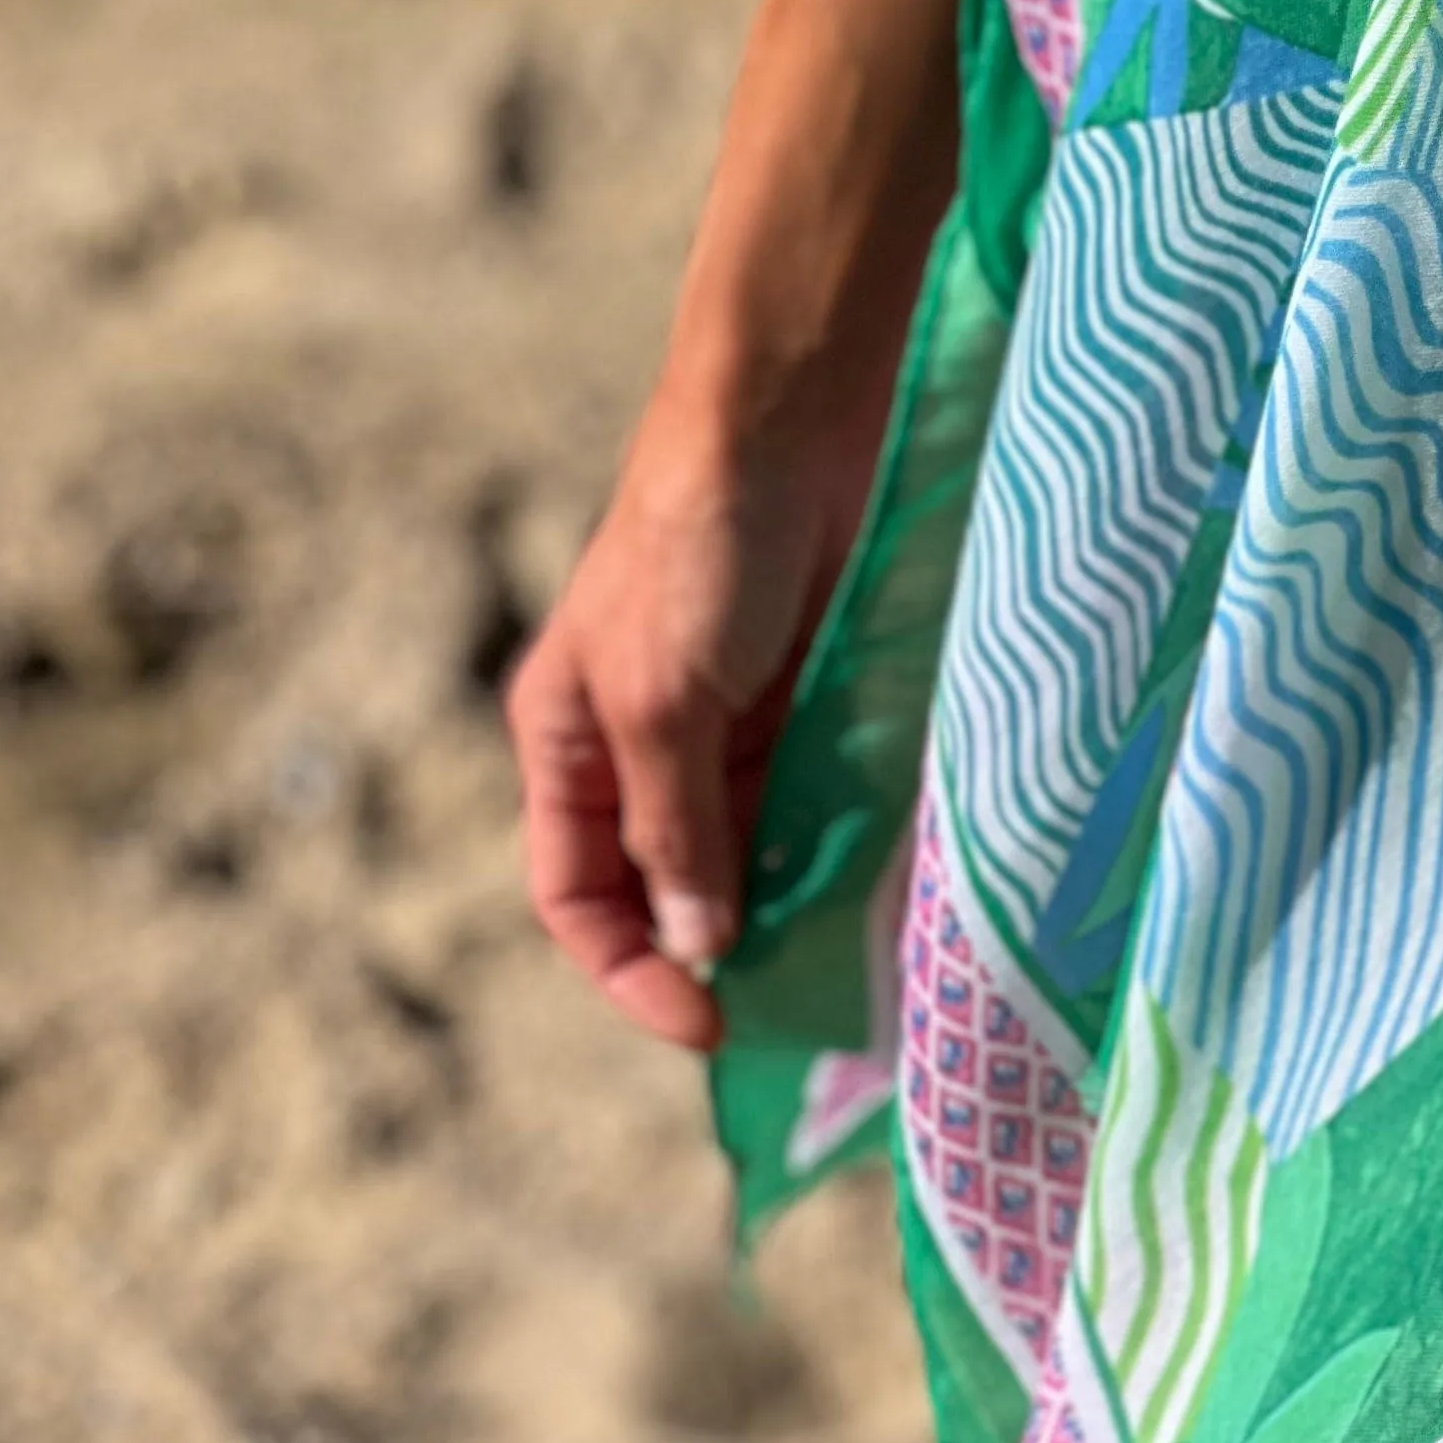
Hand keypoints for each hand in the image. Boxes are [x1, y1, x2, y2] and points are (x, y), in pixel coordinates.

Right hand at [505, 386, 835, 1051]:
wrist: (789, 419)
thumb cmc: (697, 551)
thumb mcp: (663, 703)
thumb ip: (676, 829)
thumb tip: (697, 946)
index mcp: (567, 741)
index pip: (575, 897)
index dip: (626, 971)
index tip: (707, 1023)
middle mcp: (639, 742)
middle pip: (665, 883)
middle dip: (717, 948)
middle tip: (793, 1007)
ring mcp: (726, 720)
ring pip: (748, 848)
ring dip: (788, 902)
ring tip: (845, 957)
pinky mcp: (801, 695)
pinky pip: (810, 797)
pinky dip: (835, 844)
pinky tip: (874, 879)